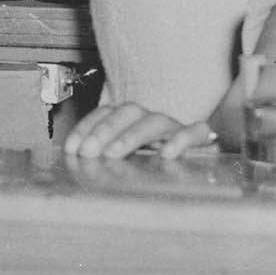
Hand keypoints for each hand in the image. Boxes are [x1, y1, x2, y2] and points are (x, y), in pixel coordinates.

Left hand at [60, 101, 220, 160]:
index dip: (87, 126)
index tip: (72, 147)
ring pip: (156, 120)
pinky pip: (195, 132)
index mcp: (131, 120)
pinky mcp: (200, 140)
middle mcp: (151, 120)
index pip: (106, 112)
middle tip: (88, 152)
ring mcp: (175, 128)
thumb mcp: (124, 159)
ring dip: (131, 135)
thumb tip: (75, 161)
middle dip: (104, 130)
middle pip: (128, 111)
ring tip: (114, 153)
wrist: (203, 162)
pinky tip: (167, 153)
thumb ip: (103, 156)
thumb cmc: (154, 163)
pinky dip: (182, 139)